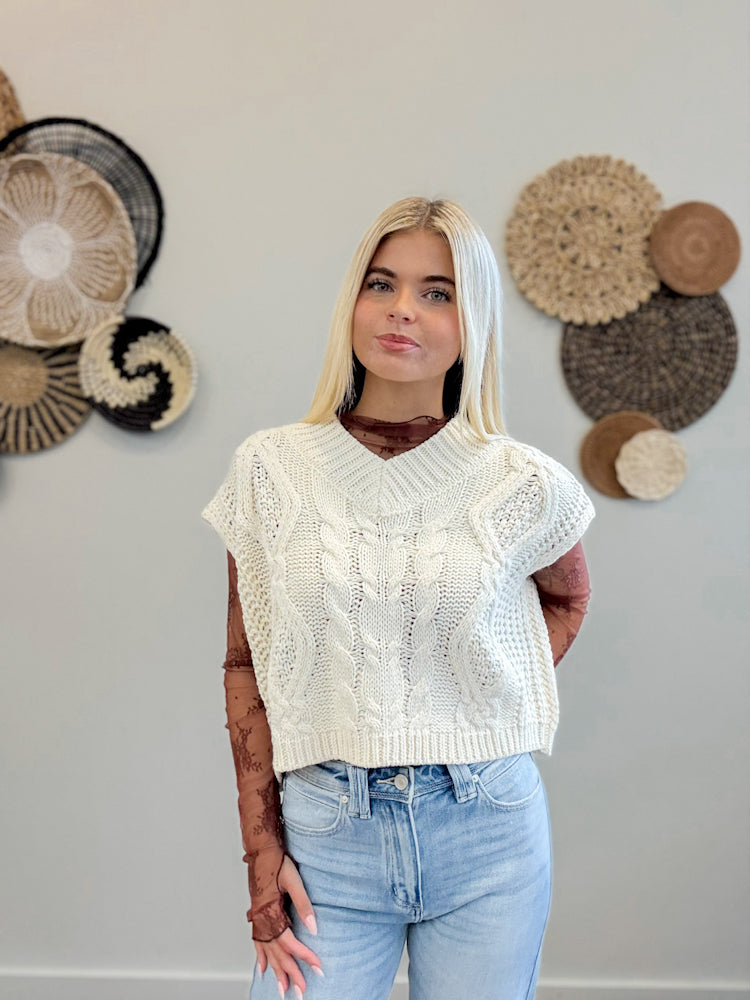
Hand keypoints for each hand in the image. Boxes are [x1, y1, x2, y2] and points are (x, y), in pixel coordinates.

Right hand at [254, 855, 323, 995]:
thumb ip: (304, 905)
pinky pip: (257, 941)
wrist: (261, 849)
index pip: (289, 942)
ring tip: (283, 988)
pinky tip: (263, 968)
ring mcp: (257, 918)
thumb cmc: (277, 861)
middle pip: (277, 952)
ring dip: (276, 970)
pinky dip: (261, 956)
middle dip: (291, 972)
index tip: (318, 967)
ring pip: (267, 951)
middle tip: (302, 991)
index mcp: (270, 911)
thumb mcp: (294, 880)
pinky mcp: (257, 914)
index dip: (304, 955)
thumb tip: (314, 927)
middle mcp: (262, 919)